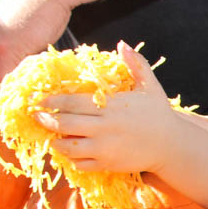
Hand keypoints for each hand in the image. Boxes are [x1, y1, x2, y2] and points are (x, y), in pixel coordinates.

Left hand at [38, 41, 180, 174]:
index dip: (52, 101)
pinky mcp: (108, 164)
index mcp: (111, 107)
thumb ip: (136, 64)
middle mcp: (104, 128)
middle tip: (36, 117)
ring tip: (52, 137)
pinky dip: (72, 159)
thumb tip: (122, 44)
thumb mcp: (150, 86)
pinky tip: (70, 152)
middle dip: (46, 121)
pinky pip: (82, 164)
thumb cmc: (159, 114)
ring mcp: (105, 148)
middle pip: (65, 125)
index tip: (39, 100)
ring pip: (70, 147)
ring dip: (57, 143)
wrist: (171, 146)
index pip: (73, 102)